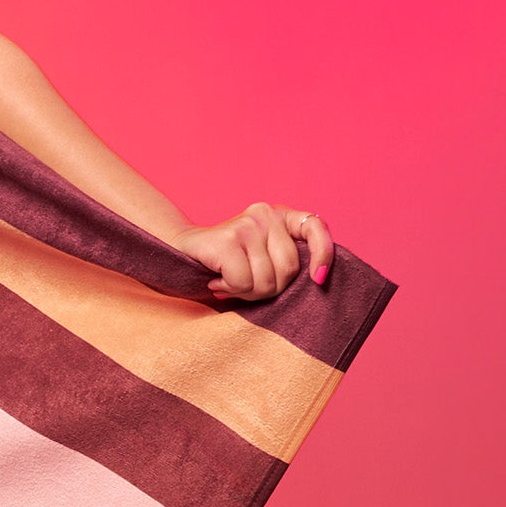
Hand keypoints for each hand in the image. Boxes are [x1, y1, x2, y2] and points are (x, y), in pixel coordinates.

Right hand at [175, 202, 333, 301]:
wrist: (182, 249)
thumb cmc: (229, 261)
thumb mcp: (263, 255)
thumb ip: (286, 259)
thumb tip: (318, 278)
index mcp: (280, 216)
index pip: (315, 228)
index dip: (323, 255)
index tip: (318, 279)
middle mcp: (266, 214)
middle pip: (289, 270)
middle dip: (269, 289)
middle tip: (246, 284)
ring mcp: (247, 225)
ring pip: (266, 281)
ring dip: (246, 292)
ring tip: (230, 282)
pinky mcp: (228, 239)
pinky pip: (243, 282)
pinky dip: (229, 289)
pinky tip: (218, 280)